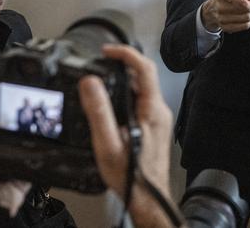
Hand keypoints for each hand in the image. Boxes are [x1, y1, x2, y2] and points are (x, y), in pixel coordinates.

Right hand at [80, 44, 175, 224]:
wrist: (147, 197)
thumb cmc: (132, 175)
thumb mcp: (108, 142)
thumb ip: (99, 111)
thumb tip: (90, 83)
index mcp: (152, 110)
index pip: (144, 68)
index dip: (125, 54)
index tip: (108, 51)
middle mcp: (159, 111)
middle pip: (143, 76)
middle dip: (122, 64)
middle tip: (102, 62)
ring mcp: (158, 118)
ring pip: (142, 89)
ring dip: (123, 80)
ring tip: (102, 80)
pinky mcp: (154, 126)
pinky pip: (141, 101)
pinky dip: (126, 95)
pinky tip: (111, 104)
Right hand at [200, 0, 249, 32]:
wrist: (211, 8)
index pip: (237, 0)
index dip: (248, 2)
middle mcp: (220, 6)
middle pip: (245, 9)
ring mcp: (221, 18)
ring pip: (246, 18)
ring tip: (246, 9)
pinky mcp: (224, 27)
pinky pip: (244, 26)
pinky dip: (249, 22)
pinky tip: (246, 17)